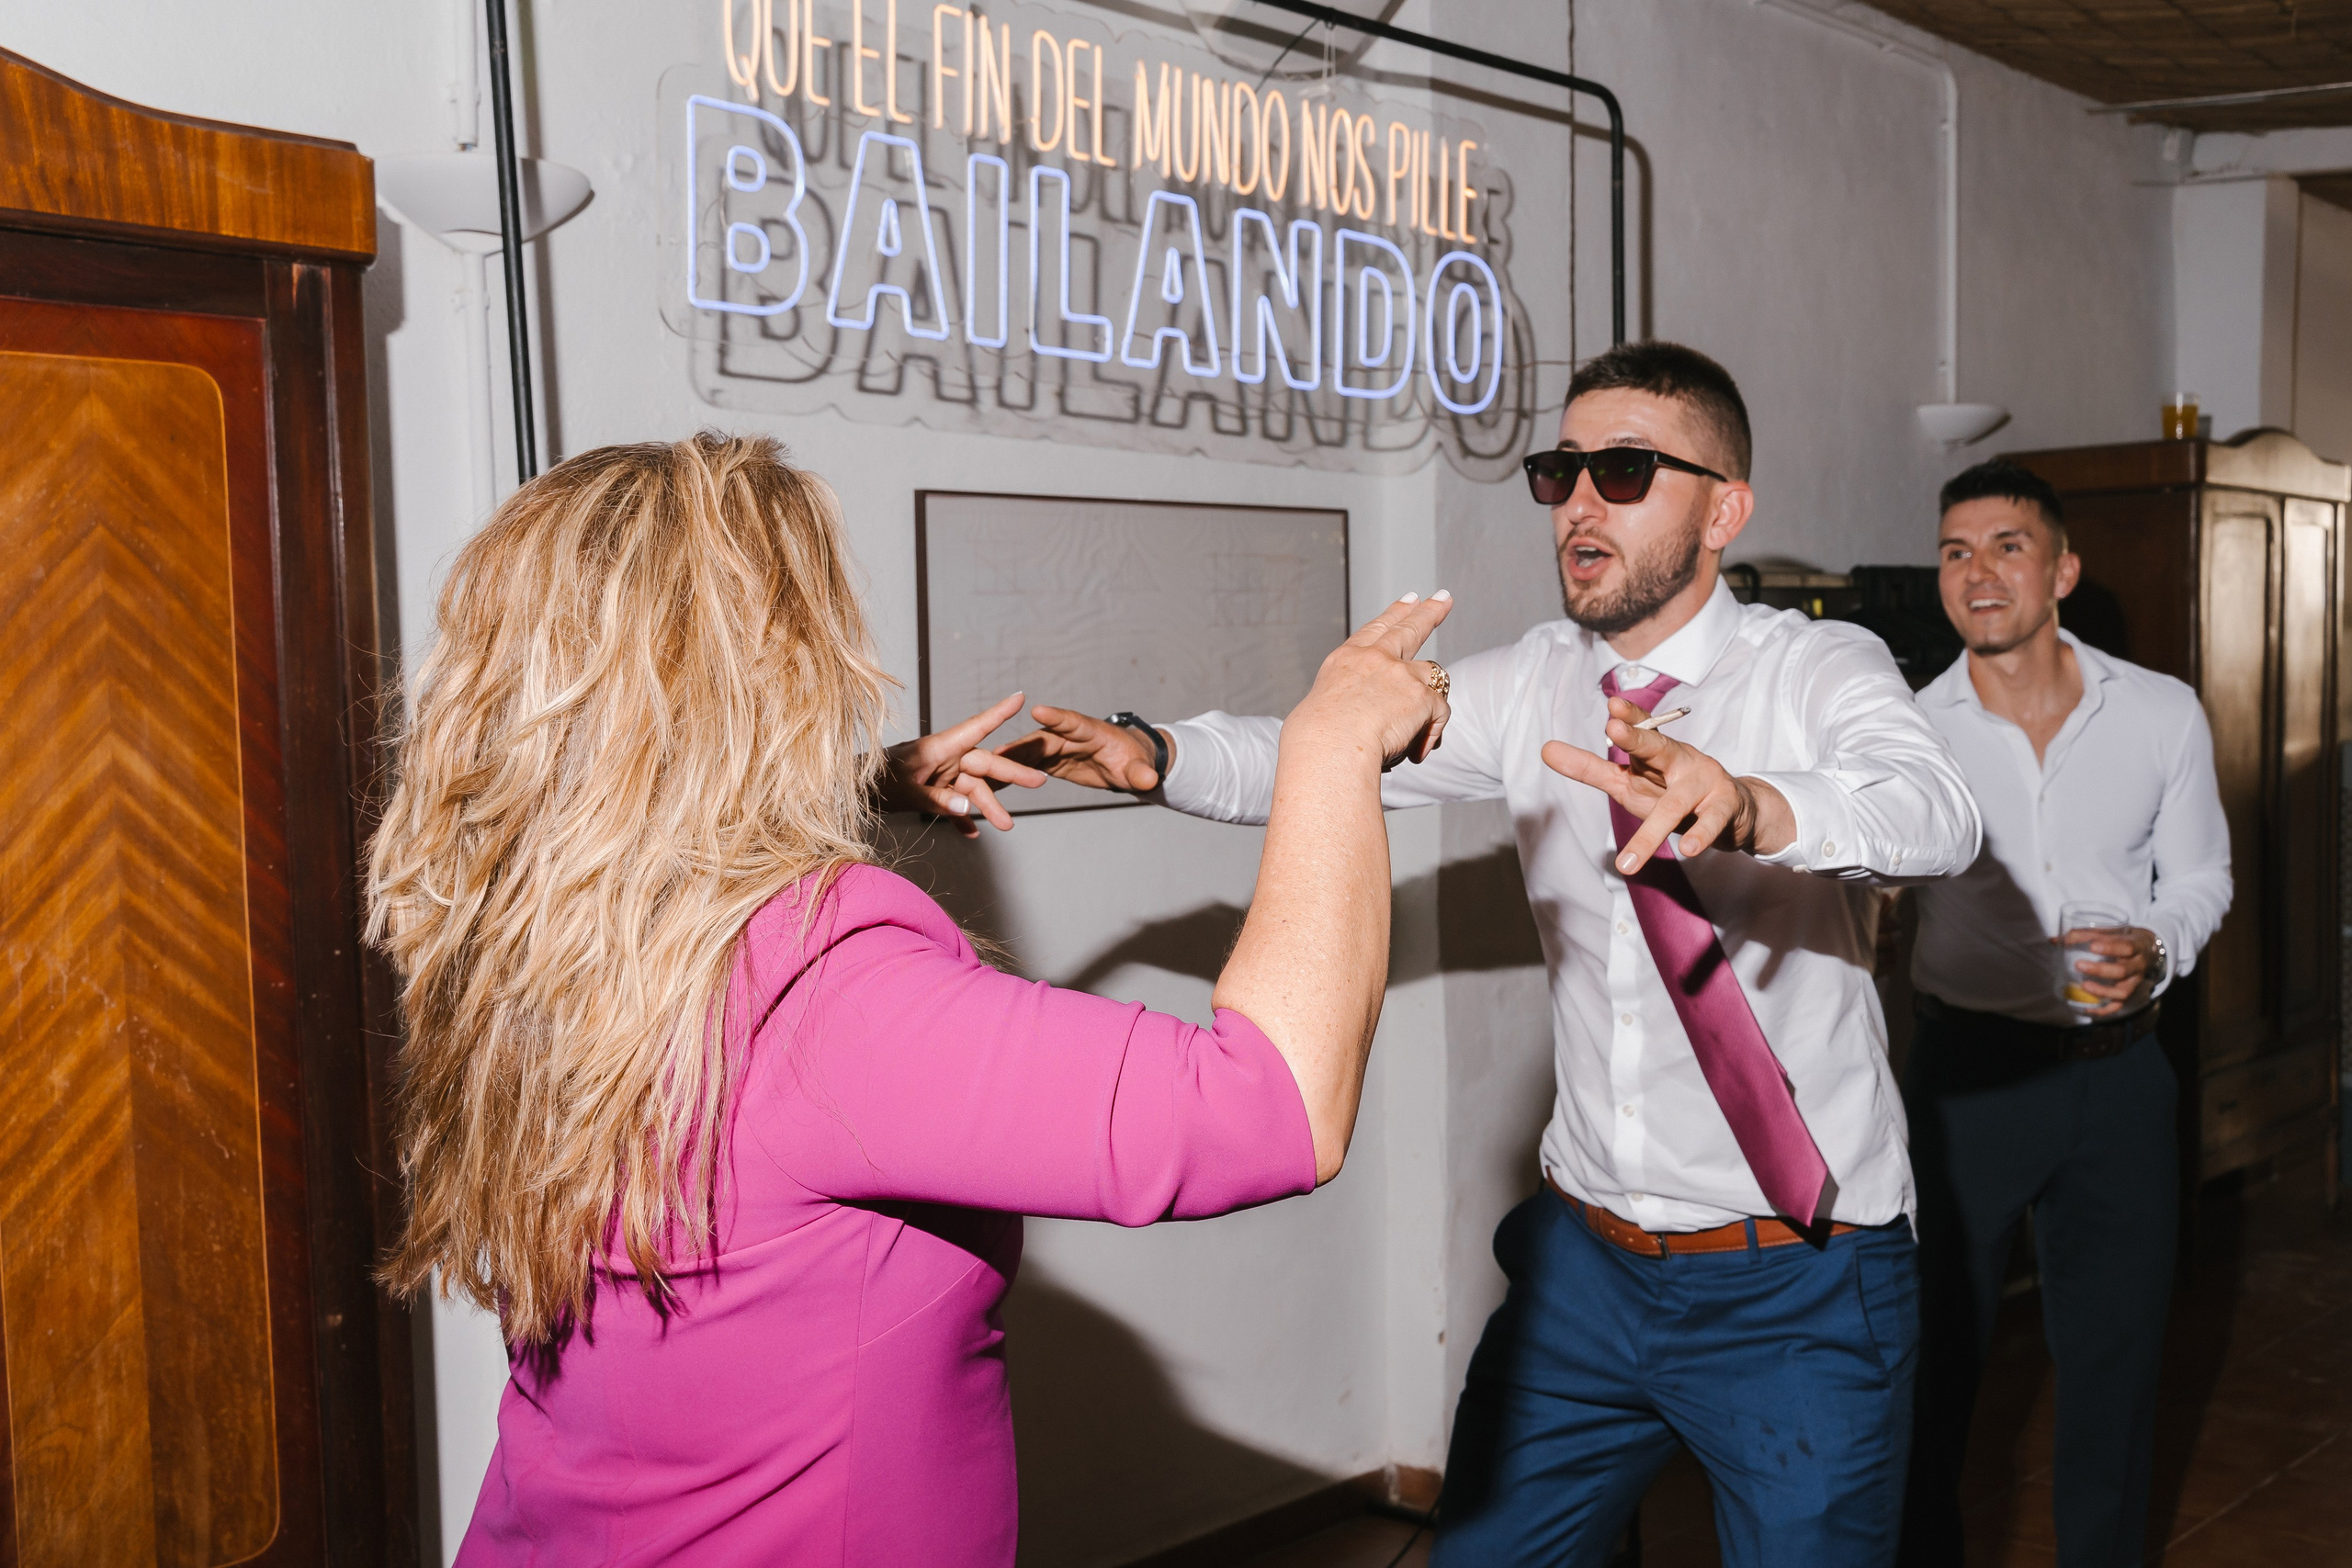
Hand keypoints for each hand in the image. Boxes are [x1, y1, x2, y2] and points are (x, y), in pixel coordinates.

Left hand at [876, 692, 1049, 836]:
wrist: (849, 792)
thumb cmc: (873, 783)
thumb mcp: (906, 793)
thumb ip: (937, 801)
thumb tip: (968, 809)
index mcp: (939, 748)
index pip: (976, 727)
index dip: (999, 713)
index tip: (1021, 697)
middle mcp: (944, 758)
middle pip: (984, 764)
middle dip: (1012, 775)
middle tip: (1040, 782)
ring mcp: (939, 775)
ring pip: (973, 789)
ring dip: (989, 807)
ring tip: (1007, 826)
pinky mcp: (932, 790)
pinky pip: (954, 804)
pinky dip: (963, 818)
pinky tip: (974, 833)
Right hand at [999, 707, 1168, 791]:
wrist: (1126, 764)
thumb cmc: (1134, 761)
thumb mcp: (1139, 768)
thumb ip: (1141, 774)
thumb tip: (1150, 781)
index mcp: (1091, 731)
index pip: (1073, 722)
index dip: (1056, 717)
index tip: (1038, 711)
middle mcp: (1069, 737)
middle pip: (1042, 739)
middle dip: (1020, 745)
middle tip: (997, 752)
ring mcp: (1056, 748)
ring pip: (1028, 753)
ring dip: (1007, 761)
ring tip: (981, 768)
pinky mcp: (1049, 761)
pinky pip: (1025, 766)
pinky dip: (1008, 772)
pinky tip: (988, 780)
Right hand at [1285, 590, 1453, 767]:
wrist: (1329, 747)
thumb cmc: (1316, 739)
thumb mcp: (1320, 708)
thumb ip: (1345, 703)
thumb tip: (1360, 719)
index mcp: (1346, 660)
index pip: (1374, 630)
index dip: (1394, 614)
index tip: (1409, 600)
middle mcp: (1374, 659)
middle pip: (1409, 628)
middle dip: (1429, 612)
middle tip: (1443, 599)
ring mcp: (1400, 675)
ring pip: (1433, 671)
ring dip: (1436, 686)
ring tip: (1429, 706)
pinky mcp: (1421, 697)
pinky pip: (1438, 714)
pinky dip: (1430, 734)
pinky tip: (1415, 752)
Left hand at [1540, 698, 1793, 874]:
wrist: (1735, 812)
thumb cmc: (1672, 793)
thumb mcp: (1629, 782)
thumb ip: (1590, 768)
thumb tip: (1545, 749)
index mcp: (1656, 752)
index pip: (1642, 728)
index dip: (1629, 716)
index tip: (1611, 704)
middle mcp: (1680, 759)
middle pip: (1657, 747)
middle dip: (1637, 738)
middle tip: (1614, 728)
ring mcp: (1705, 781)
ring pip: (1674, 804)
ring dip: (1652, 831)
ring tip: (1629, 859)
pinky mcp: (1724, 806)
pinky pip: (1711, 821)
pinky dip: (1700, 835)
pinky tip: (1688, 849)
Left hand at [2060, 925, 2157, 1017]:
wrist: (2149, 950)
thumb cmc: (2124, 939)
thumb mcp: (2111, 932)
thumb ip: (2085, 934)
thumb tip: (2054, 940)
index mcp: (2136, 946)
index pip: (2126, 947)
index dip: (2110, 948)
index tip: (2092, 946)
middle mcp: (2138, 965)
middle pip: (2122, 971)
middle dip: (2100, 970)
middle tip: (2079, 965)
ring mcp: (2135, 982)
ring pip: (2122, 991)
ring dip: (2102, 991)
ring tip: (2084, 986)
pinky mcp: (2130, 993)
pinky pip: (2118, 1006)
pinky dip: (2104, 1010)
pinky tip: (2088, 1010)